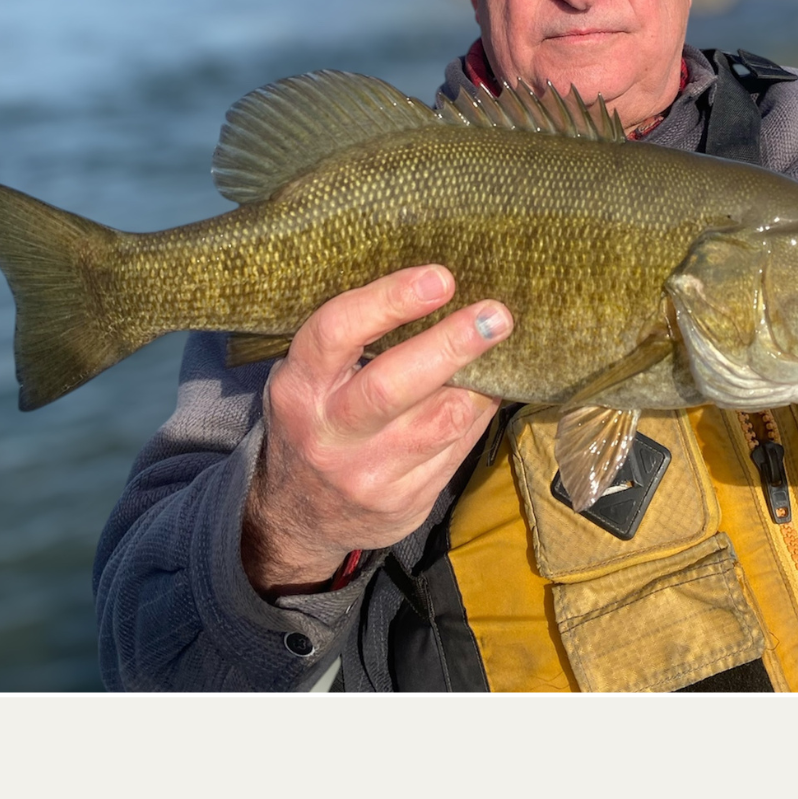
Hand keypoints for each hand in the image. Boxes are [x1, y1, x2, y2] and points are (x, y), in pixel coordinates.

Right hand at [241, 266, 511, 595]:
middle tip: (497, 315)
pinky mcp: (404, 503)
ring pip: (440, 421)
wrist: (298, 520)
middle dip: (452, 344)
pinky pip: (458, 449)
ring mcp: (367, 475)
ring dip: (478, 381)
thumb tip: (437, 288)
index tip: (440, 278)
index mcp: (299, 389)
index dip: (390, 300)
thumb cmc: (315, 423)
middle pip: (394, 385)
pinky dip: (478, 413)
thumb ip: (353, 342)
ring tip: (500, 346)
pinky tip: (488, 390)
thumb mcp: (310, 380)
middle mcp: (328, 435)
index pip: (337, 333)